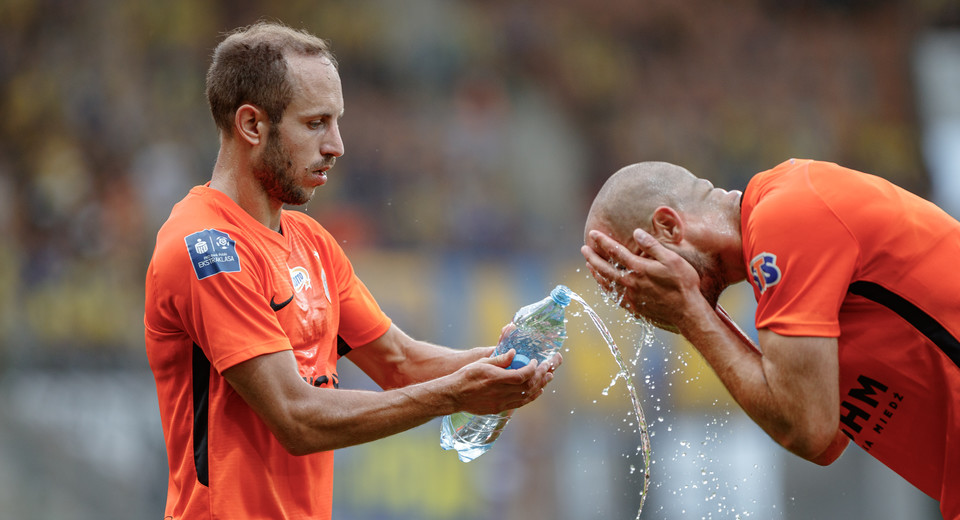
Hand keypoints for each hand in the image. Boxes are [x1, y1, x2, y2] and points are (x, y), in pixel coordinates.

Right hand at [451, 348, 561, 414]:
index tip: (536, 361)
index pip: (522, 375)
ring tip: (547, 378)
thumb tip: (514, 353)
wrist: (454, 395)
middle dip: (540, 376)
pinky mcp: (499, 409)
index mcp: (496, 378)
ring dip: (539, 386)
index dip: (532, 368)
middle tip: (548, 367)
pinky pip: (519, 403)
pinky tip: (537, 391)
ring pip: (526, 396)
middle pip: (527, 386)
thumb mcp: (482, 362)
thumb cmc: (466, 376)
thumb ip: (500, 359)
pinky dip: (530, 396)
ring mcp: (500, 402)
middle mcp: (500, 392)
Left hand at [581, 228, 702, 333]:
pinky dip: (605, 288)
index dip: (602, 241)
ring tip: (589, 265)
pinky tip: (604, 285)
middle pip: (604, 268)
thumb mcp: (672, 260)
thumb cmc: (683, 284)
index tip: (592, 234)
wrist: (687, 313)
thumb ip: (652, 246)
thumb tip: (637, 232)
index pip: (615, 251)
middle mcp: (630, 283)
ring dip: (596, 273)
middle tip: (584, 249)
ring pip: (606, 283)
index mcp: (638, 269)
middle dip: (592, 257)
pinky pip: (614, 296)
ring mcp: (630, 296)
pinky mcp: (633, 307)